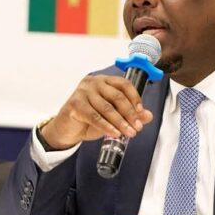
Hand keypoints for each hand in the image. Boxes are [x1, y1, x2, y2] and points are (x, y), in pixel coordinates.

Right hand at [39, 75, 154, 150]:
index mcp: (104, 81)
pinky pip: (95, 117)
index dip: (135, 97)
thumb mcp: (112, 116)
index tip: (142, 112)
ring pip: (107, 108)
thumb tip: (148, 116)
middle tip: (138, 127)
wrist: (66, 129)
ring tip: (129, 132)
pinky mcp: (75, 105)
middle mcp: (93, 83)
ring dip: (121, 122)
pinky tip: (115, 133)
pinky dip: (107, 127)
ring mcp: (82, 92)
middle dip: (130, 113)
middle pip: (117, 96)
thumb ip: (129, 114)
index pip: (123, 84)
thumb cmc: (88, 119)